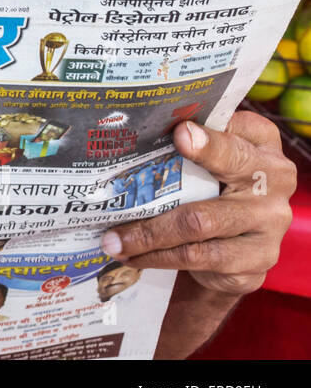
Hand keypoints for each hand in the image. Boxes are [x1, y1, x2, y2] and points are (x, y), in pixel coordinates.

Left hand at [103, 113, 295, 295]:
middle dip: (180, 173)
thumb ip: (184, 144)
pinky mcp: (258, 257)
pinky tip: (133, 256)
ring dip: (149, 233)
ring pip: (200, 223)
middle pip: (225, 173)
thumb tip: (131, 137)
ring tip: (113, 240)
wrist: (234, 250)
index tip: (179, 134)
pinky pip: (200, 256)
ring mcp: (270, 220)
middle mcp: (274, 177)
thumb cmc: (211, 188)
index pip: (235, 131)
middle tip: (136, 185)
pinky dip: (159, 257)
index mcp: (260, 142)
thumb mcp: (206, 160)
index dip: (208, 136)